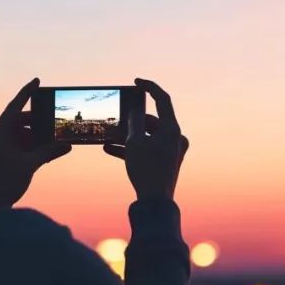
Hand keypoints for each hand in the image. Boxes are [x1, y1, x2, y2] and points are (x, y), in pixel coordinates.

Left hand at [0, 78, 71, 206]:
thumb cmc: (5, 182)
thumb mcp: (30, 164)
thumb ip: (49, 151)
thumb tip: (67, 144)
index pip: (15, 106)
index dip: (27, 92)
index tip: (37, 81)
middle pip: (19, 122)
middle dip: (37, 124)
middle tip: (53, 126)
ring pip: (18, 134)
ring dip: (35, 138)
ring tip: (52, 144)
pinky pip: (15, 145)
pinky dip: (29, 147)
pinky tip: (44, 153)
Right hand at [103, 78, 188, 200]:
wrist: (155, 203)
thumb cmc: (146, 170)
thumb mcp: (135, 142)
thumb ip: (134, 121)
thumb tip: (134, 111)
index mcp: (172, 129)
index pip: (162, 99)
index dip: (149, 87)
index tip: (136, 81)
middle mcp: (175, 138)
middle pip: (152, 120)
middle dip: (132, 120)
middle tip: (116, 119)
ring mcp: (171, 150)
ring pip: (147, 135)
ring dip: (128, 135)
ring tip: (109, 135)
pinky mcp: (165, 161)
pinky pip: (147, 148)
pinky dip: (131, 147)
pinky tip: (109, 148)